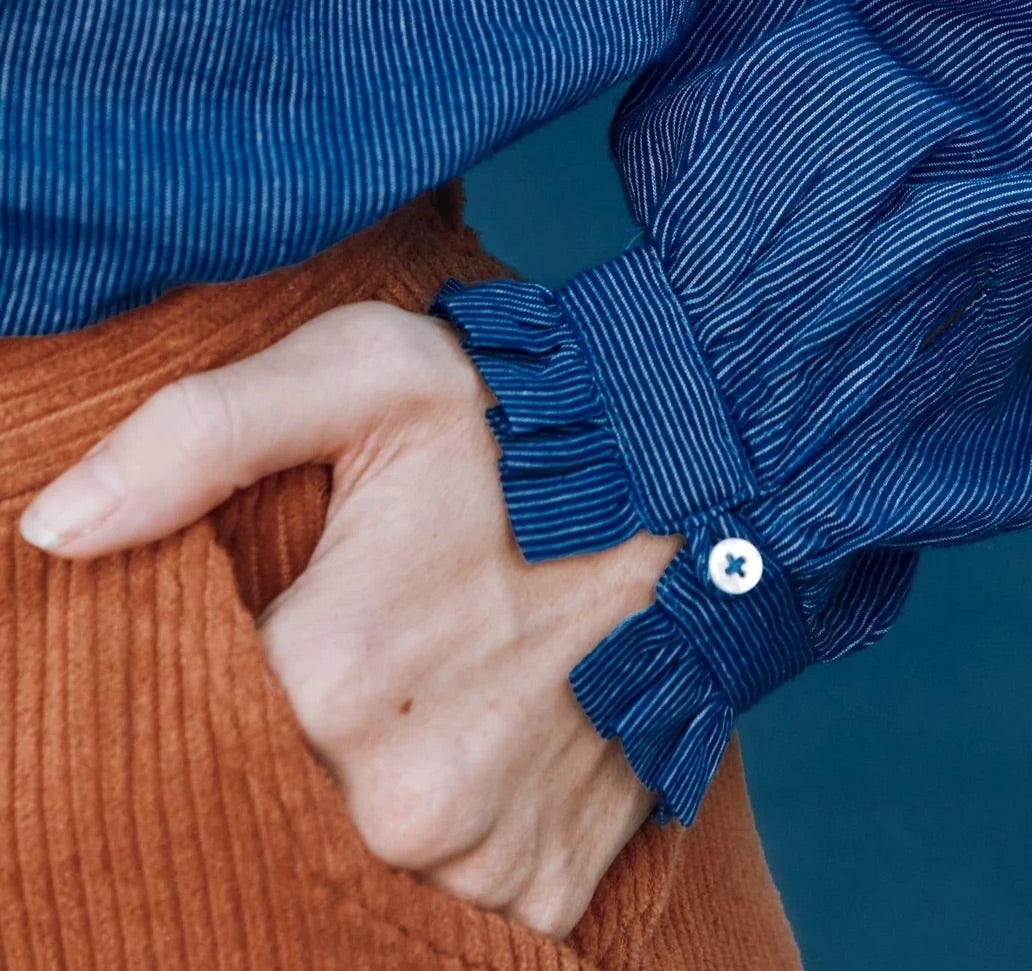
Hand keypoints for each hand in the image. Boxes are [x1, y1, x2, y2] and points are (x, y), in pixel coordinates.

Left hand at [17, 301, 679, 937]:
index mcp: (334, 675)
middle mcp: (405, 799)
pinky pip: (447, 912)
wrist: (714, 469)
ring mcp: (485, 857)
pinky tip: (462, 749)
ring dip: (355, 799)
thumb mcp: (365, 371)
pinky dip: (436, 848)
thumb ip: (193, 435)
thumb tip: (52, 529)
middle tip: (345, 650)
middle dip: (277, 742)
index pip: (178, 734)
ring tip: (410, 693)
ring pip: (350, 864)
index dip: (202, 680)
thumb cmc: (530, 412)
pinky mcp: (548, 888)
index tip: (255, 627)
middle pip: (263, 807)